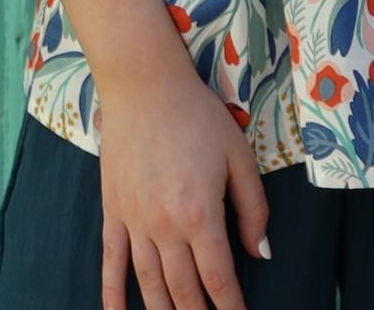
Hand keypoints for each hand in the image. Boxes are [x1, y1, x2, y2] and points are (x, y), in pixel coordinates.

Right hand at [96, 58, 270, 309]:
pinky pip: (111, 263)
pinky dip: (113, 295)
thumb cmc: (198, 116)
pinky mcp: (113, 212)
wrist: (145, 86)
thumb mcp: (238, 155)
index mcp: (200, 213)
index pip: (219, 278)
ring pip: (149, 285)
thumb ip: (253, 207)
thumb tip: (261, 252)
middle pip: (183, 291)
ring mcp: (134, 222)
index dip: (231, 307)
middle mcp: (165, 226)